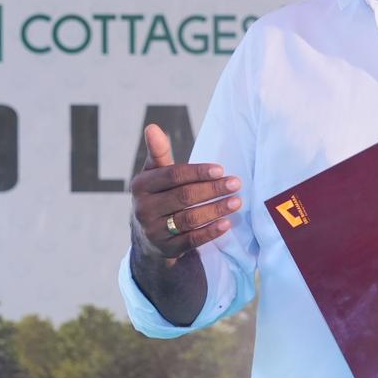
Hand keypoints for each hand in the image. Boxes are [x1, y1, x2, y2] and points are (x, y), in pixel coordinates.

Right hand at [130, 123, 241, 259]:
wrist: (147, 237)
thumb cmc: (158, 196)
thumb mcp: (154, 175)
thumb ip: (158, 153)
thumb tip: (152, 127)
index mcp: (141, 186)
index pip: (173, 176)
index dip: (198, 172)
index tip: (220, 169)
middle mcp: (144, 209)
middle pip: (184, 197)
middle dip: (212, 189)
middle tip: (235, 183)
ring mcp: (154, 231)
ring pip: (189, 219)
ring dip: (215, 210)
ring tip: (236, 202)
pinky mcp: (167, 250)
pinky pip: (192, 240)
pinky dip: (210, 232)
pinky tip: (227, 223)